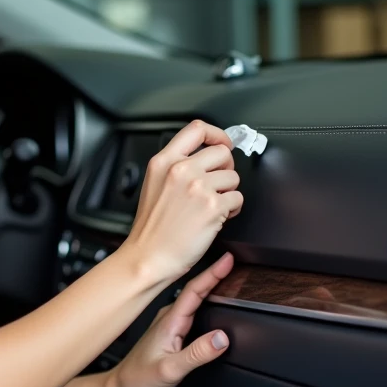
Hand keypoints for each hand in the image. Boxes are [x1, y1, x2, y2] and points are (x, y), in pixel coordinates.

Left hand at [111, 253, 234, 386]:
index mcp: (170, 321)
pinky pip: (191, 308)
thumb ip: (197, 354)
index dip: (212, 273)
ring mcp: (169, 323)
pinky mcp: (171, 330)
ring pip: (193, 298)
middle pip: (195, 289)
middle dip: (214, 273)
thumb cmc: (140, 379)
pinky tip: (210, 299)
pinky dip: (204, 299)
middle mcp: (169, 317)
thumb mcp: (171, 370)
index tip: (228, 259)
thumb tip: (221, 338)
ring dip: (209, 284)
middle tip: (232, 260)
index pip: (194, 290)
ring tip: (226, 274)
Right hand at [121, 120, 242, 284]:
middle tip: (219, 183)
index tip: (223, 143)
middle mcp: (181, 170)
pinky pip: (238, 198)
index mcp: (164, 161)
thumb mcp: (154, 185)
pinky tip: (218, 217)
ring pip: (233, 177)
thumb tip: (205, 158)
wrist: (148, 257)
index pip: (196, 129)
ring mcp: (197, 187)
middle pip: (221, 152)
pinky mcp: (212, 206)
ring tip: (214, 205)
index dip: (217, 134)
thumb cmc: (151, 229)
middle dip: (226, 168)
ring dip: (229, 191)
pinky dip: (233, 209)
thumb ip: (175, 167)